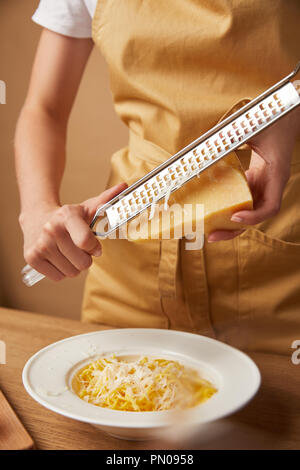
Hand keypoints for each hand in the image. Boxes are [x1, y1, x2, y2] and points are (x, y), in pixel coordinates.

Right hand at [20, 182, 126, 280]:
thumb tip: (124, 186)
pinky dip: (61, 271)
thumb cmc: (67, 216)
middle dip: (85, 258)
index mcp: (67, 216)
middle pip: (83, 263)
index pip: (86, 242)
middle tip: (78, 248)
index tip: (93, 245)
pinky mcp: (31, 258)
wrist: (36, 218)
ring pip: (71, 272)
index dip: (94, 248)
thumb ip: (106, 200)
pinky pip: (58, 277)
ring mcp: (40, 245)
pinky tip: (57, 257)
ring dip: (73, 266)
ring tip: (67, 252)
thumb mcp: (86, 208)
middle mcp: (51, 230)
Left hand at [208, 106, 299, 242]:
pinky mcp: (254, 180)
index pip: (270, 207)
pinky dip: (227, 206)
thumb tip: (206, 147)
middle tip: (211, 237)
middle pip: (254, 217)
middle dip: (233, 230)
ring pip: (247, 211)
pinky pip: (242, 199)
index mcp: (275, 176)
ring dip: (228, 223)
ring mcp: (262, 184)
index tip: (235, 217)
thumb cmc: (274, 119)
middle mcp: (270, 185)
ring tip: (207, 229)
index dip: (253, 217)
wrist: (286, 115)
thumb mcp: (254, 128)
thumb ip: (233, 137)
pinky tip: (210, 208)